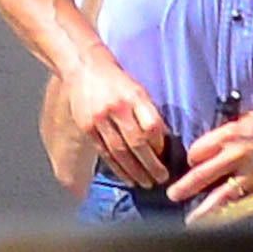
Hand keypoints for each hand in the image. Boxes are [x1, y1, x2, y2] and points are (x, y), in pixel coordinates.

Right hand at [64, 43, 168, 187]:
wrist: (85, 68)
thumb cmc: (117, 80)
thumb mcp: (138, 89)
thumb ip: (148, 112)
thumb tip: (163, 139)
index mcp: (134, 96)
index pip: (151, 125)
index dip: (160, 143)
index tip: (166, 155)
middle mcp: (117, 108)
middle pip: (136, 142)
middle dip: (150, 164)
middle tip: (161, 178)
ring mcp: (100, 119)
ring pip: (119, 152)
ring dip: (134, 171)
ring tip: (145, 183)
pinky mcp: (87, 128)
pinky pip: (105, 153)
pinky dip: (117, 168)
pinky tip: (127, 178)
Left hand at [166, 108, 252, 222]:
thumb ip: (232, 136)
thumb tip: (217, 148)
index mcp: (232, 134)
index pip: (199, 150)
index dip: (193, 158)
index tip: (192, 163)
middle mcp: (236, 156)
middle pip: (201, 176)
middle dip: (184, 188)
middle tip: (173, 196)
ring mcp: (250, 177)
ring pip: (218, 198)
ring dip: (202, 211)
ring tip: (192, 221)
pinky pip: (243, 209)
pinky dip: (232, 218)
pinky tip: (225, 226)